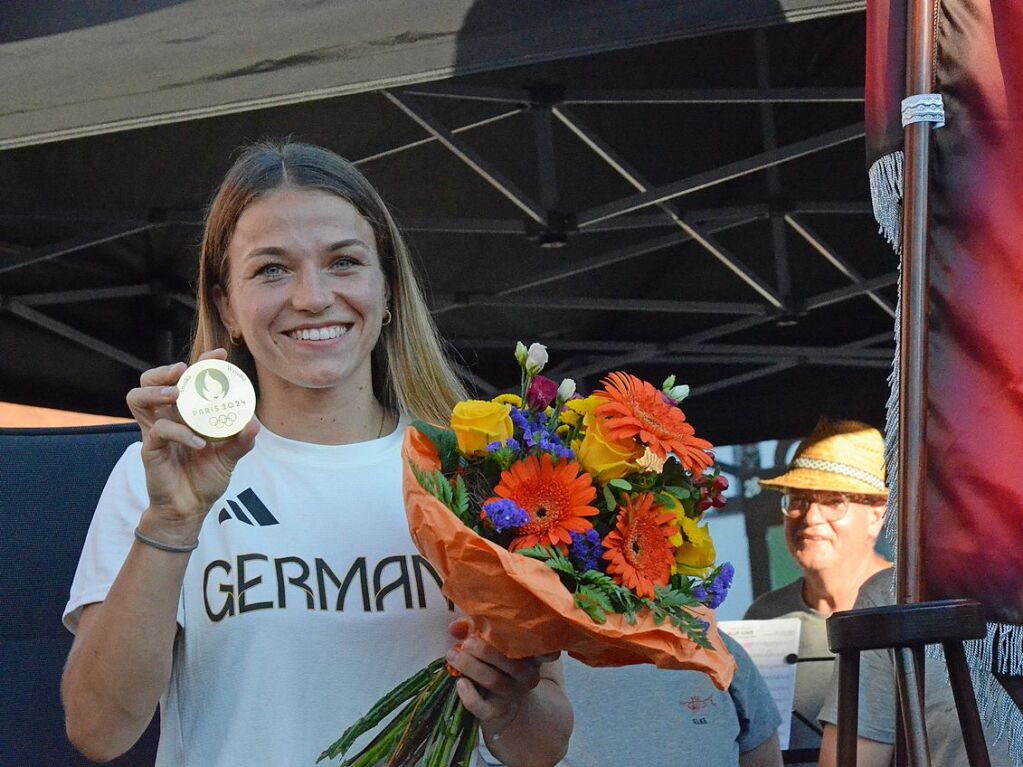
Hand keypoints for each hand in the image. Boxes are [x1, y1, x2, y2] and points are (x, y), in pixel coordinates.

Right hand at [126, 349, 258, 540]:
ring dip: (156, 390)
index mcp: (184, 413)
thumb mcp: (230, 457)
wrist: (191, 509)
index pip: (186, 380)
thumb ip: (241, 440)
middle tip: (184, 369)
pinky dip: (180, 433)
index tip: (221, 355)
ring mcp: (154, 431)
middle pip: (151, 381)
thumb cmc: (206, 478)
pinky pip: (159, 431)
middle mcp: (166, 417)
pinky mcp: (150, 449)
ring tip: (176, 393)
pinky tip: (199, 442)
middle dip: (164, 370)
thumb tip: (254, 423)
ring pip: (138, 398)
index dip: (201, 363)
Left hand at [445, 619, 558, 737]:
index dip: (529, 643)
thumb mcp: (491, 646)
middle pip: (510, 662)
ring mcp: (513, 695)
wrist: (501, 704)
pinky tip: (460, 682)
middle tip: (466, 643)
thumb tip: (455, 627)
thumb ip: (474, 631)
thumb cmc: (496, 665)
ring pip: (494, 681)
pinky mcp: (497, 711)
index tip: (515, 634)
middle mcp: (526, 675)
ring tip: (453, 656)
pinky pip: (483, 706)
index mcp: (530, 655)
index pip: (538, 649)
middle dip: (485, 651)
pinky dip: (469, 695)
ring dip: (471, 667)